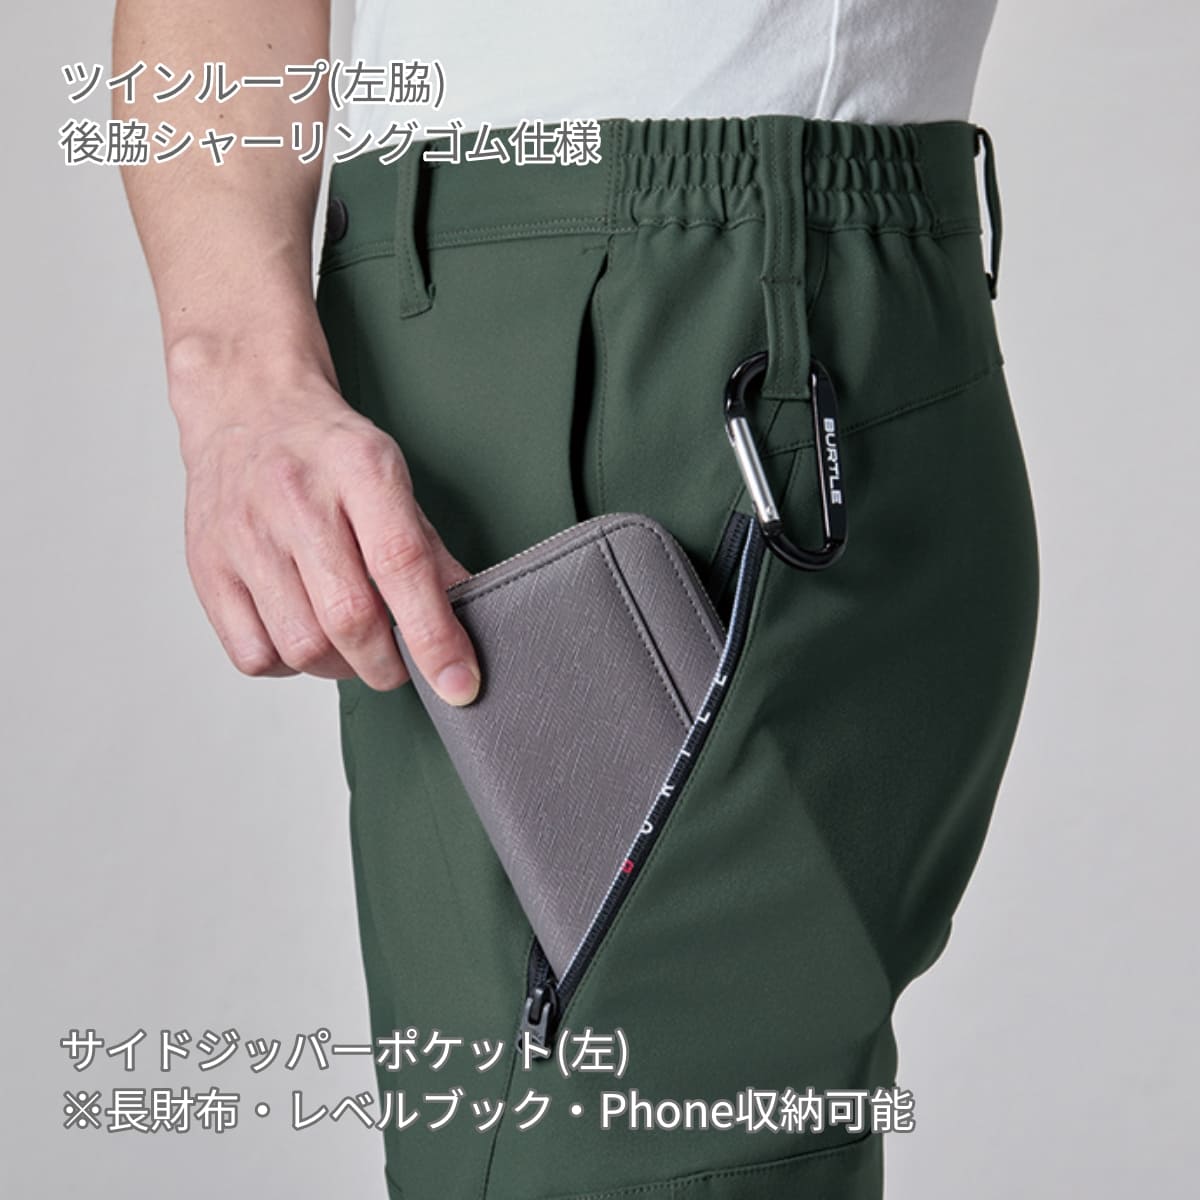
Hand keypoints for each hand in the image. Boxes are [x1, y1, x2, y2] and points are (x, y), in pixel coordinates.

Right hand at [172, 353, 480, 704]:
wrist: (246, 408)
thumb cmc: (328, 451)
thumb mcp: (393, 479)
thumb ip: (429, 551)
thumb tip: (467, 618)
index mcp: (359, 470)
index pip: (402, 566)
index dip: (435, 637)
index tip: (459, 683)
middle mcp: (296, 500)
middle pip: (349, 618)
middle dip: (389, 665)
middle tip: (402, 664)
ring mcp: (244, 535)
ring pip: (301, 647)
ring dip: (342, 668)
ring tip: (354, 647)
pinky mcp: (207, 568)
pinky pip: (254, 655)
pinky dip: (289, 665)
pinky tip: (305, 633)